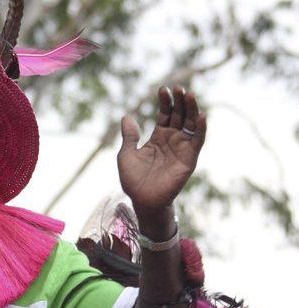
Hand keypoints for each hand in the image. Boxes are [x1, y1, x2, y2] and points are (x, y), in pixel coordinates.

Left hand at [117, 86, 206, 211]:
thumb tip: (126, 116)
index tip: (163, 89)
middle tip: (179, 87)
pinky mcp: (189, 158)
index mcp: (158, 138)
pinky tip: (201, 115)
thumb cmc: (133, 180)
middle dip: (179, 101)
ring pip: (190, 124)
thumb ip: (130, 136)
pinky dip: (201, 128)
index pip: (164, 115)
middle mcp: (172, 140)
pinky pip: (198, 141)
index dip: (165, 102)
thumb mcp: (126, 154)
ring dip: (191, 109)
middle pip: (179, 115)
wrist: (142, 199)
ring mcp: (182, 148)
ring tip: (189, 94)